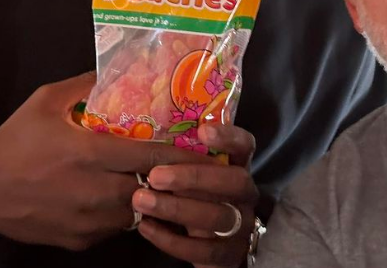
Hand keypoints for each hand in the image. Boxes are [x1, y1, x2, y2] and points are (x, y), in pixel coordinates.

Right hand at [0, 72, 213, 250]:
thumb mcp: (46, 101)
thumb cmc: (15, 140)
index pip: (150, 158)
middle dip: (170, 179)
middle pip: (151, 189)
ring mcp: (86, 221)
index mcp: (89, 154)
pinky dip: (121, 215)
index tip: (203, 149)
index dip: (181, 155)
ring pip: (136, 213)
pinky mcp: (78, 241)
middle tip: (186, 167)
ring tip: (155, 182)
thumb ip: (84, 84)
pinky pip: (113, 230)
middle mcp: (93, 191)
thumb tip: (114, 68)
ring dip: (147, 198)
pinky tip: (119, 198)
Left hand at [132, 123, 257, 267]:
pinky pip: (204, 250)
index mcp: (238, 167)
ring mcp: (243, 227)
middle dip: (195, 177)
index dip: (229, 137)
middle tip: (155, 175)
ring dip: (176, 208)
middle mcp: (245, 195)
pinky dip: (172, 240)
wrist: (209, 246)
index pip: (245, 146)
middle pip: (235, 181)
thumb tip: (141, 137)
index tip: (202, 131)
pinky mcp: (230, 256)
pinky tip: (145, 227)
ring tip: (141, 200)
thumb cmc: (193, 198)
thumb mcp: (191, 176)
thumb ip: (179, 158)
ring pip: (218, 217)